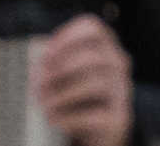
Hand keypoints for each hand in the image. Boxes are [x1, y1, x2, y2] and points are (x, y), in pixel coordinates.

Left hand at [32, 14, 134, 145]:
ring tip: (43, 104)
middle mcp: (118, 63)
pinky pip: (92, 115)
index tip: (47, 54)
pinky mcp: (119, 118)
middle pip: (91, 56)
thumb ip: (56, 65)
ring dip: (61, 94)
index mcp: (105, 45)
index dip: (66, 37)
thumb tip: (37, 68)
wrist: (100, 131)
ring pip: (94, 83)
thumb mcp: (69, 76)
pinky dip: (67, 117)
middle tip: (38, 83)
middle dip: (60, 69)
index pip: (91, 28)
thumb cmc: (78, 96)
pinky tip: (52, 119)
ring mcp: (122, 90)